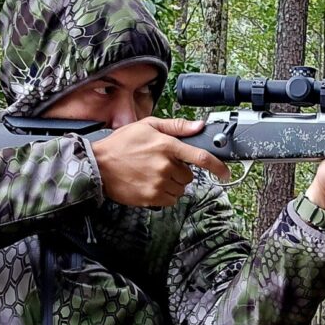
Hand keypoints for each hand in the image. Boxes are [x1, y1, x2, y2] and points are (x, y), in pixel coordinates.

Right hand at [91, 118, 230, 206]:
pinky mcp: (151, 197)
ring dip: (173, 183)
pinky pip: (170, 199)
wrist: (97, 165)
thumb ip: (176, 126)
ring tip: (153, 173)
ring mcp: (158, 183)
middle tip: (161, 163)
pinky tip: (150, 184)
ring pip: (181, 189)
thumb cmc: (121, 144)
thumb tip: (198, 126)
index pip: (201, 158)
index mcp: (167, 146)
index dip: (218, 167)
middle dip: (180, 170)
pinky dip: (164, 194)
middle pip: (189, 175)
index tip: (226, 173)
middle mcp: (165, 166)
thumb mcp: (148, 126)